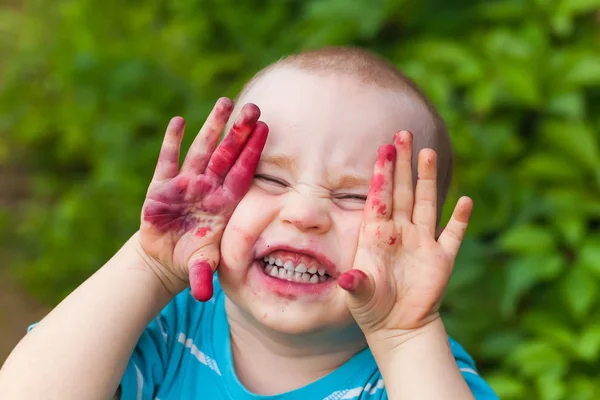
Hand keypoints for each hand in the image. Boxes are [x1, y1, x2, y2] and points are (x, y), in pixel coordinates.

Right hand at [139, 98, 267, 300]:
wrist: (167, 258)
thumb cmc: (192, 258)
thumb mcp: (200, 268)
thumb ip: (202, 275)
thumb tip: (203, 295)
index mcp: (223, 205)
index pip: (242, 174)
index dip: (252, 153)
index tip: (266, 129)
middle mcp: (208, 189)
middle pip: (226, 155)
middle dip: (238, 133)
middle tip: (254, 107)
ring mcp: (185, 185)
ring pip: (201, 151)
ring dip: (211, 128)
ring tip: (225, 103)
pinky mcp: (161, 187)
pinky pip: (167, 161)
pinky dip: (172, 142)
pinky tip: (179, 122)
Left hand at [339, 130, 471, 342]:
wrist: (397, 326)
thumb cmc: (372, 307)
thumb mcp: (360, 297)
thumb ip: (356, 285)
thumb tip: (347, 280)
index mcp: (377, 235)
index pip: (379, 198)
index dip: (382, 174)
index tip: (383, 148)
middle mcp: (400, 232)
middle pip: (402, 191)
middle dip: (402, 163)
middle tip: (402, 134)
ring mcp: (422, 242)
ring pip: (426, 203)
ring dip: (427, 180)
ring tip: (427, 152)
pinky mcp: (441, 259)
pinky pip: (453, 235)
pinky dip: (460, 220)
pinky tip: (467, 202)